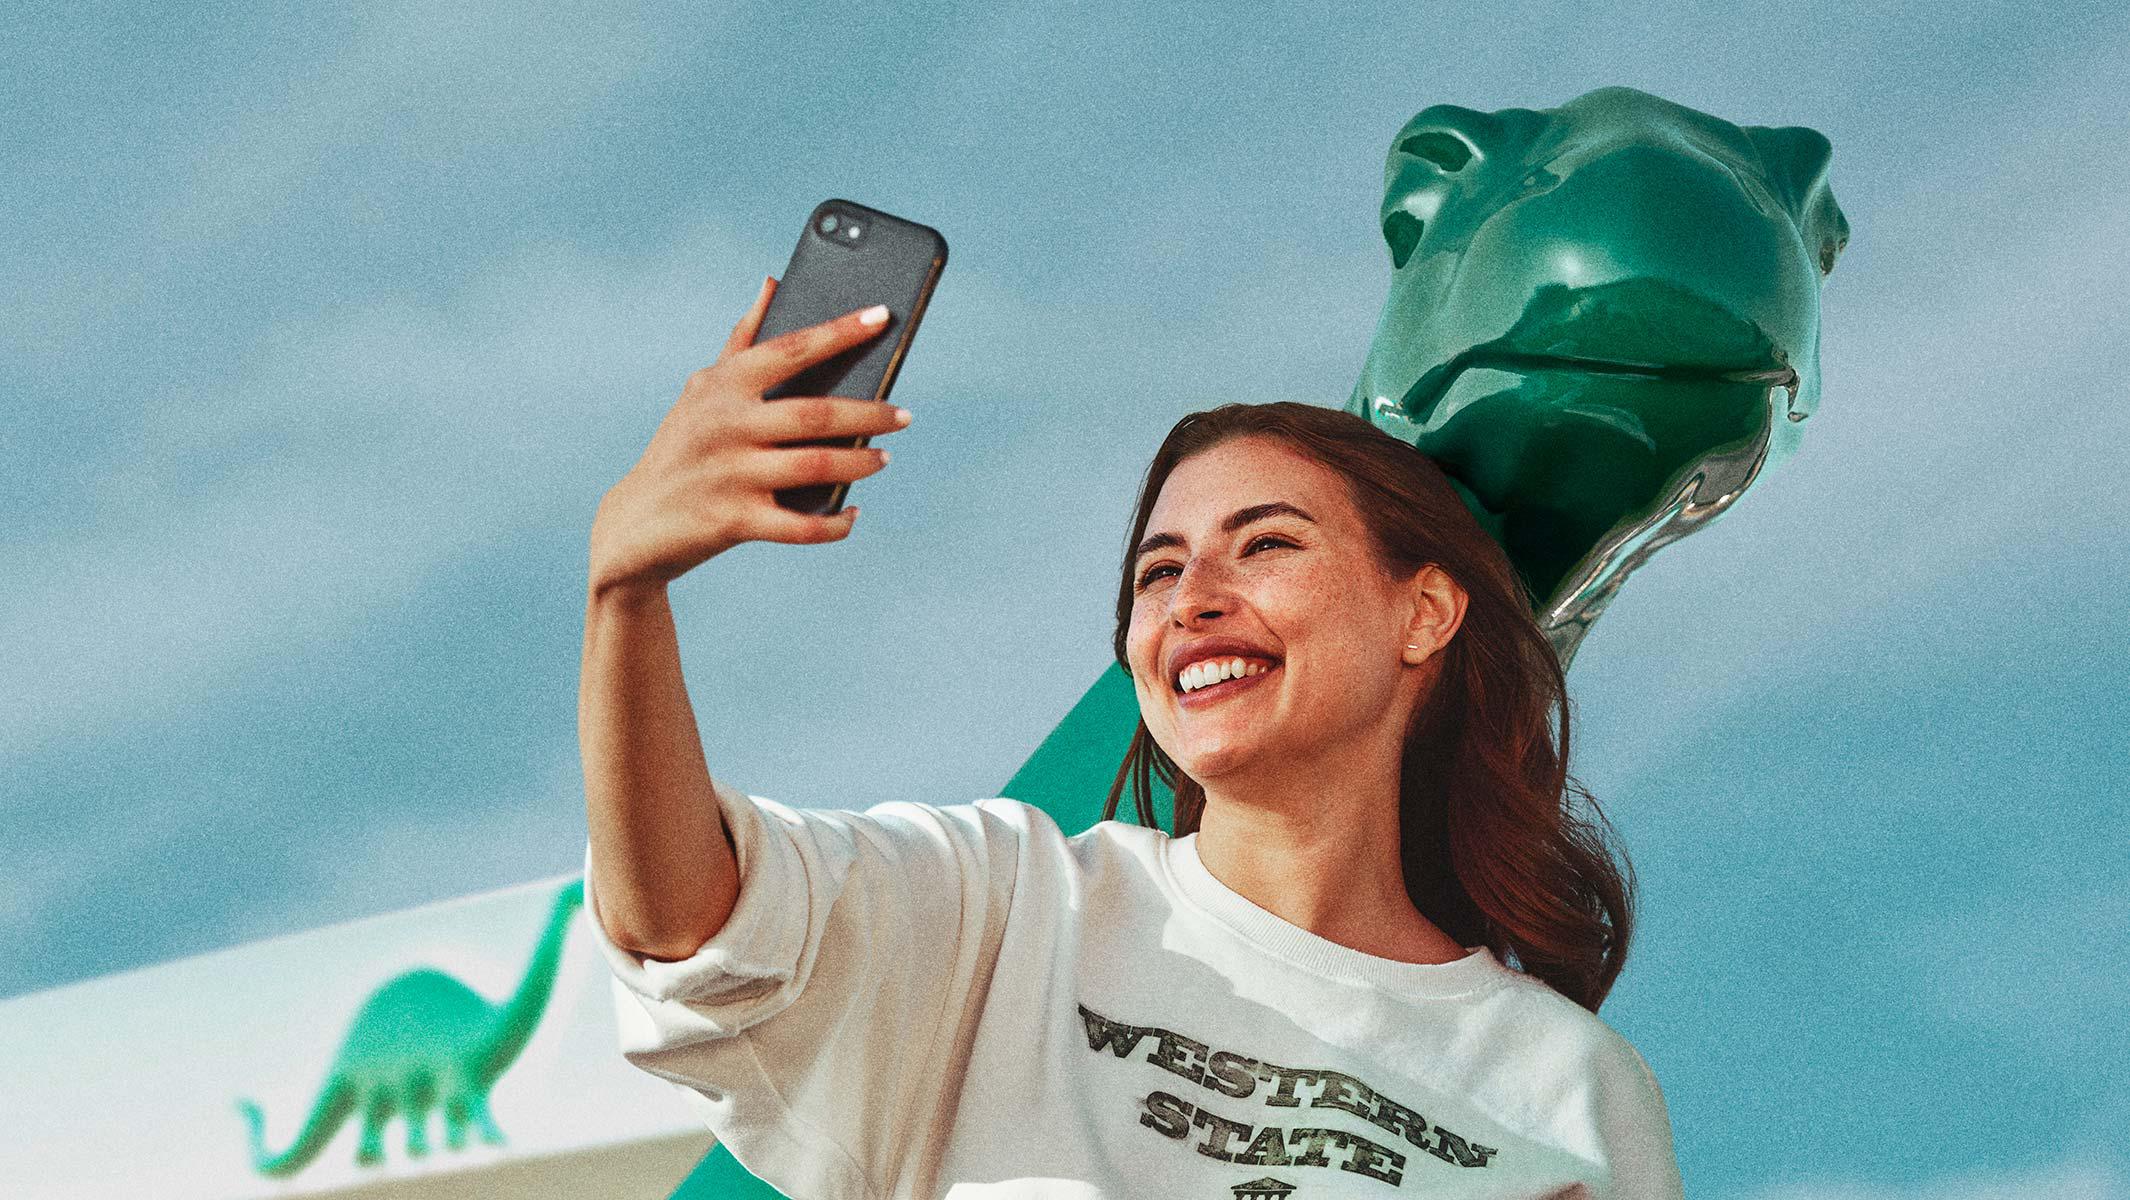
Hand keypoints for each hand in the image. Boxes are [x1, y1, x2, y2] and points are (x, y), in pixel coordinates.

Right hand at [589, 277, 911, 595]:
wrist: (634, 525)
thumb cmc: (682, 448)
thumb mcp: (702, 391)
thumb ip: (742, 340)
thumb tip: (773, 283)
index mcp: (721, 386)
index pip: (790, 348)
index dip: (840, 331)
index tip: (884, 315)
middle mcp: (725, 426)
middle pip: (815, 414)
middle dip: (869, 413)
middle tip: (905, 415)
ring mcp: (730, 475)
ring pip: (816, 466)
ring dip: (859, 463)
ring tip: (883, 457)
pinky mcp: (734, 522)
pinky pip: (802, 526)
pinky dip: (835, 523)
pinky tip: (853, 513)